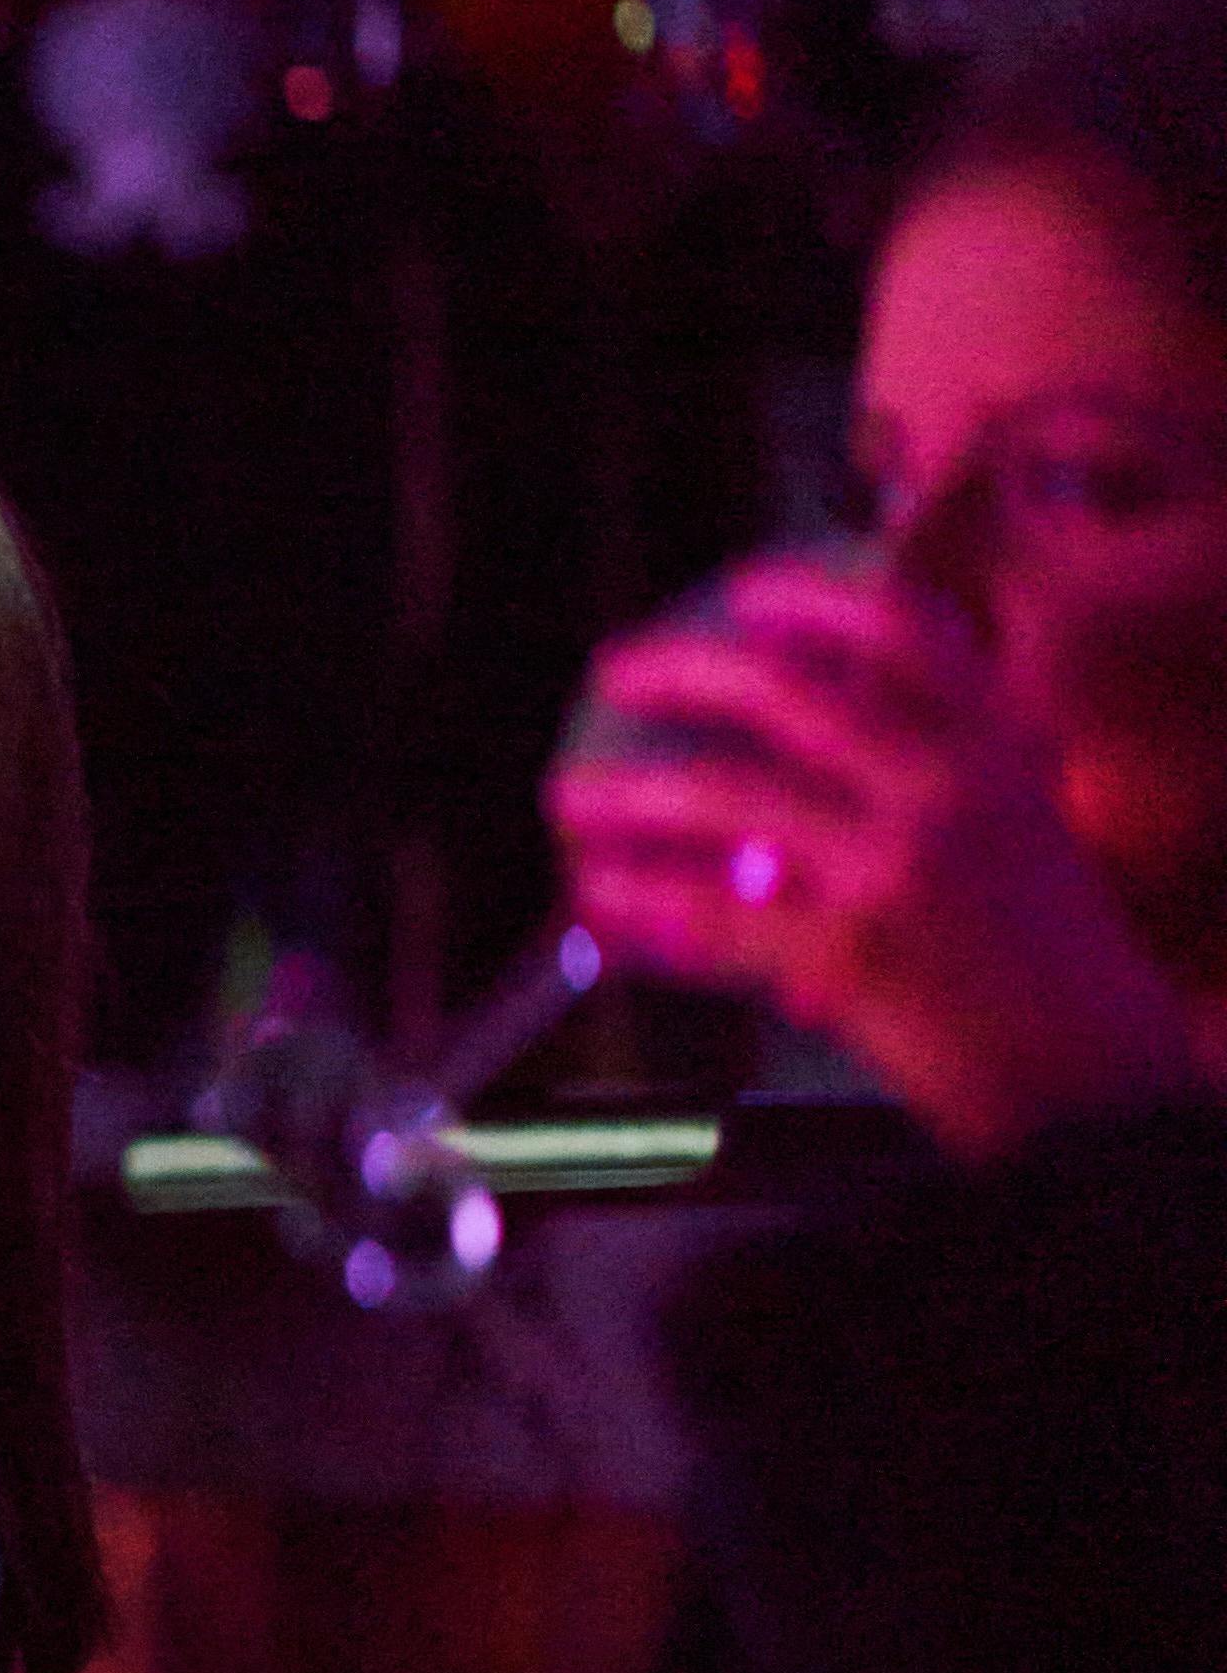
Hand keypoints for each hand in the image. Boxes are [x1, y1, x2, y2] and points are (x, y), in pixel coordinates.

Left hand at [550, 558, 1202, 1155]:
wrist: (1102, 1081)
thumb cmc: (1054, 967)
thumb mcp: (1024, 838)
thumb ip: (937, 782)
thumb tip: (806, 750)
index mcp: (996, 754)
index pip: (910, 634)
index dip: (817, 598)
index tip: (748, 591)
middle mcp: (948, 790)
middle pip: (787, 694)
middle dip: (682, 668)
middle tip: (616, 671)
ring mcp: (898, 866)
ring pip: (726, 799)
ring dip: (628, 793)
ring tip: (571, 796)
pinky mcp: (851, 952)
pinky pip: (713, 916)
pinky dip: (643, 904)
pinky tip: (601, 899)